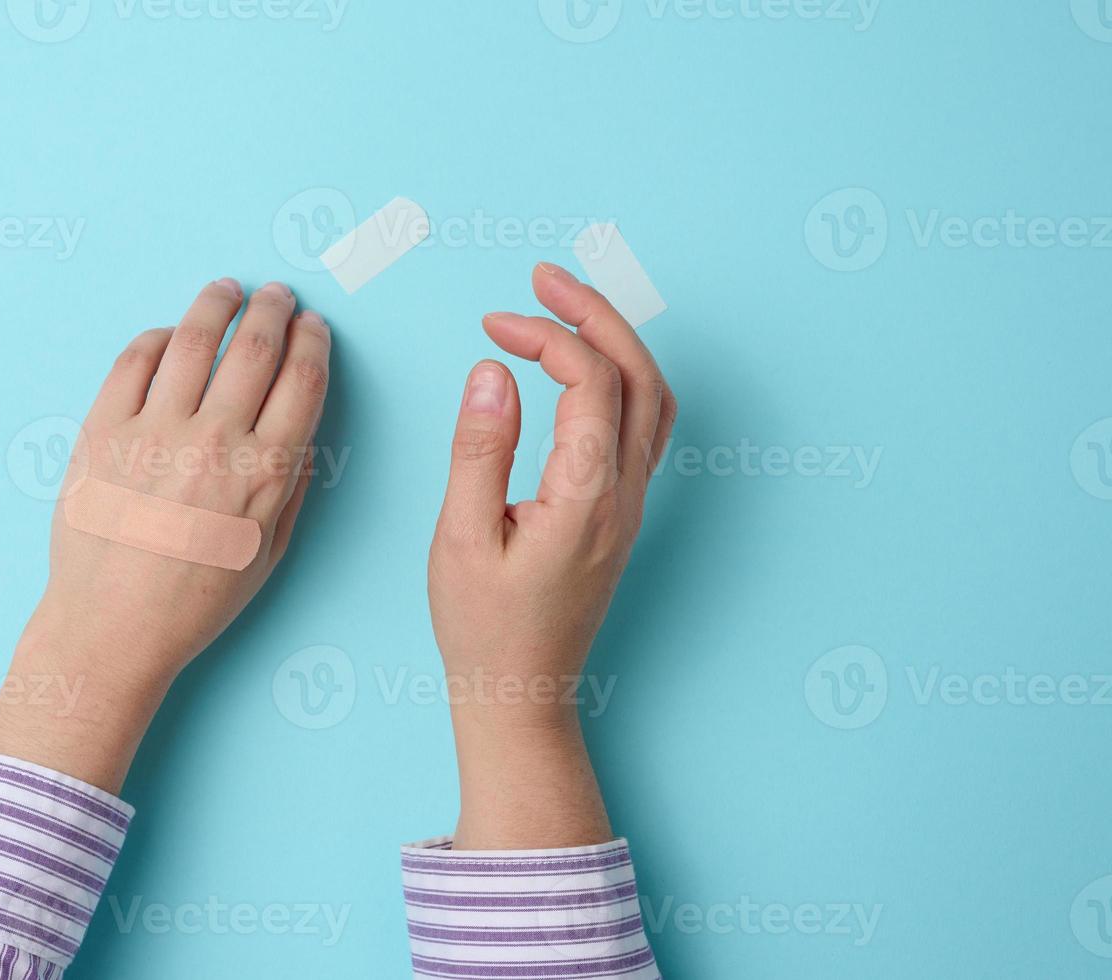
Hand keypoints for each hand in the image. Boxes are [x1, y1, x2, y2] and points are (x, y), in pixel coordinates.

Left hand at [0, 279, 330, 789]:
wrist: (112, 627)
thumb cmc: (195, 601)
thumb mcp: (270, 554)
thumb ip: (293, 486)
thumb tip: (303, 429)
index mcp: (265, 472)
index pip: (303, 380)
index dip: (313, 343)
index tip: (313, 327)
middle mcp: (215, 441)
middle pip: (256, 348)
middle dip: (275, 311)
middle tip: (278, 296)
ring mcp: (154, 431)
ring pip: (195, 340)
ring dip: (218, 304)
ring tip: (227, 290)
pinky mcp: (103, 430)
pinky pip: (134, 362)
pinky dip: (159, 338)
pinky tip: (172, 335)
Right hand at [428, 262, 675, 846]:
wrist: (521, 690)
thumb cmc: (484, 627)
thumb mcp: (460, 539)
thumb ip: (479, 449)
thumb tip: (493, 370)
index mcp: (586, 496)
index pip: (591, 380)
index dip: (546, 336)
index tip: (491, 326)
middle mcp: (624, 494)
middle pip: (638, 374)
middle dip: (595, 314)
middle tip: (543, 278)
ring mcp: (632, 504)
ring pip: (652, 398)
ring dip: (615, 341)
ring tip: (563, 308)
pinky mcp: (623, 513)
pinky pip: (642, 427)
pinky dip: (618, 378)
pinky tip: (581, 370)